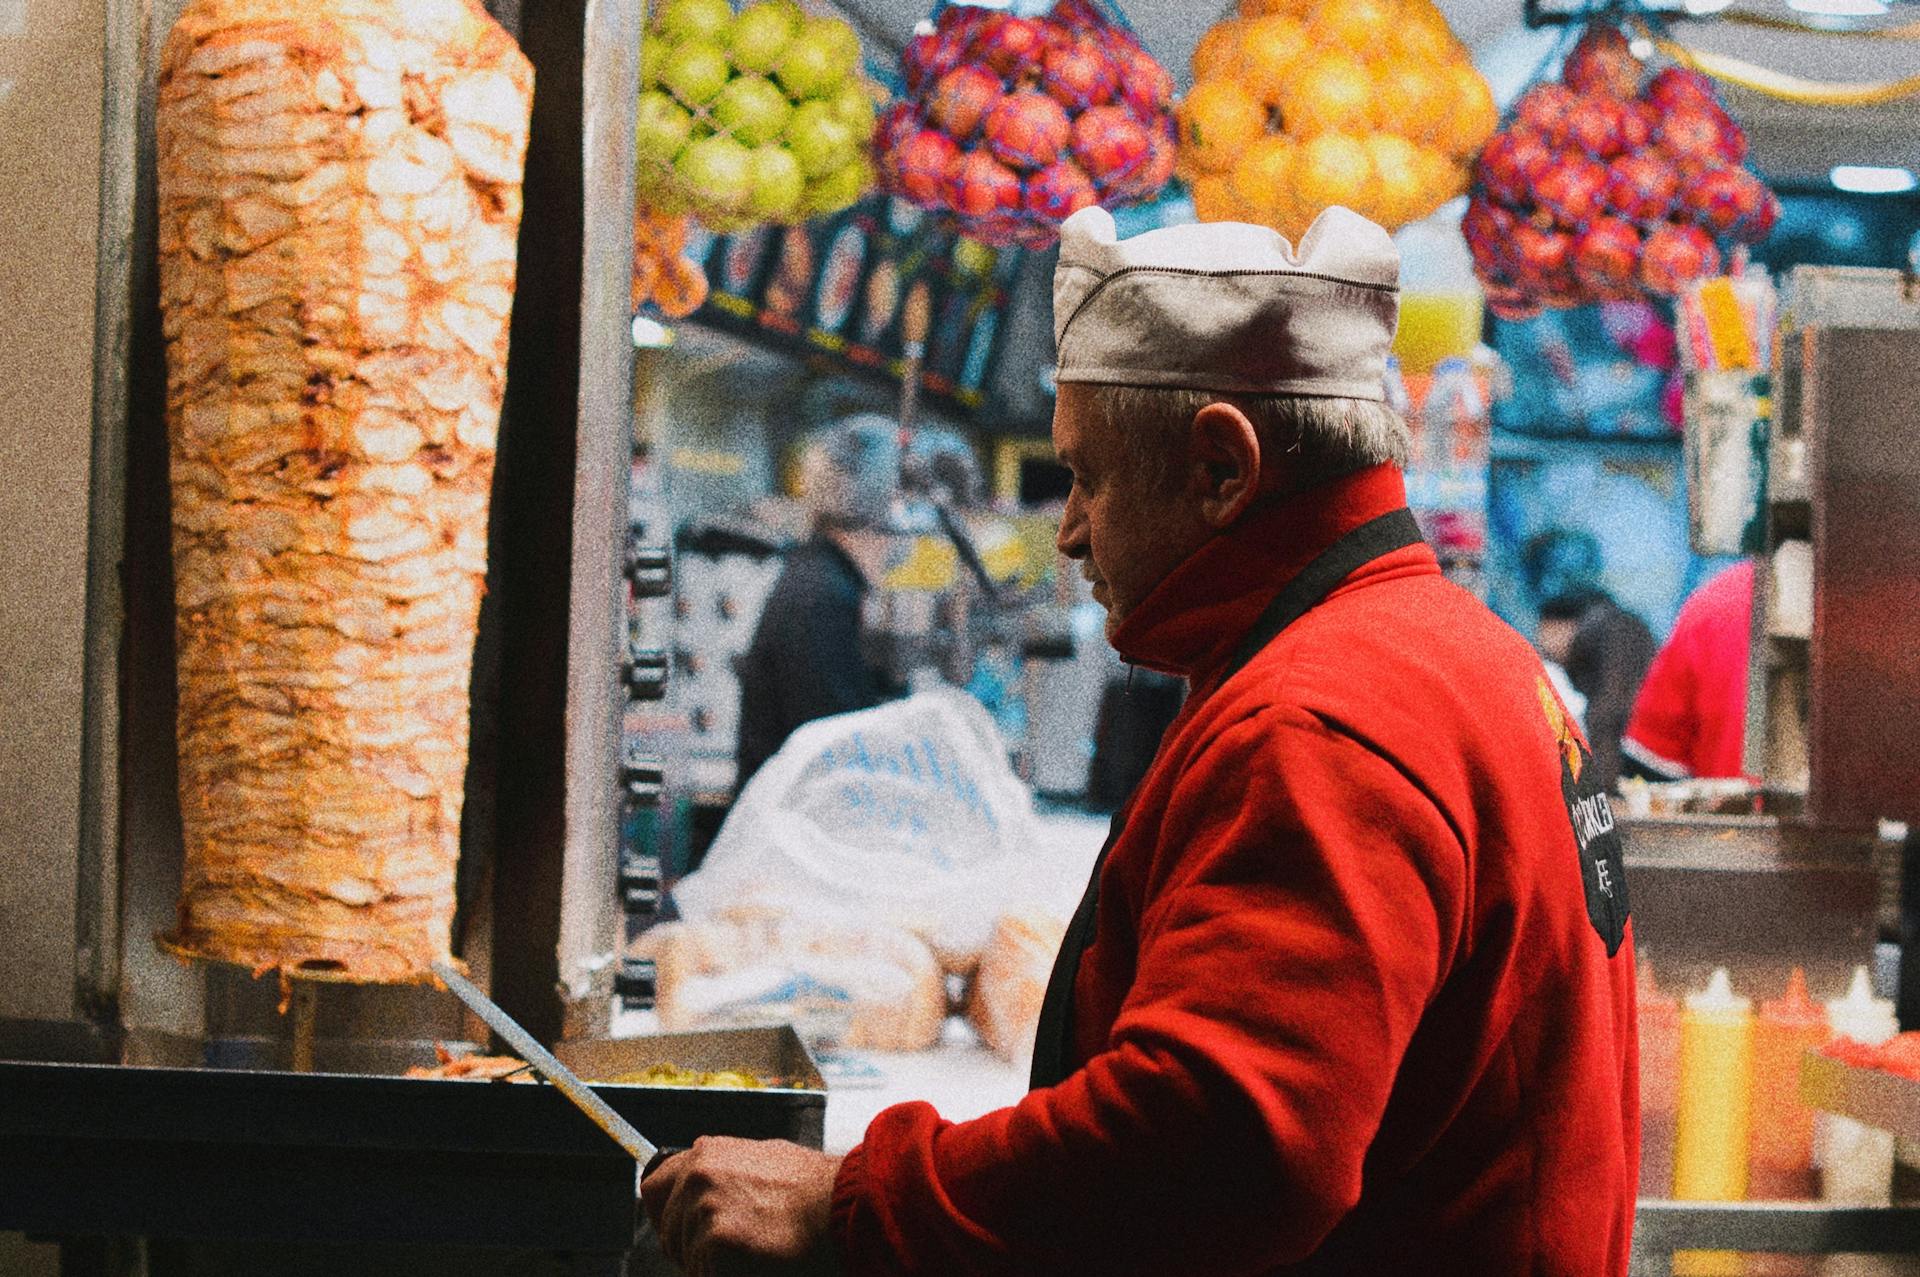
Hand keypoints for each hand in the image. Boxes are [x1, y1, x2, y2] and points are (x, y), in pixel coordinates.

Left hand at [643, 1136, 843, 1276]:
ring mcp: (704, 1207)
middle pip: (668, 1231)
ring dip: (712, 1265)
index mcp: (706, 1154)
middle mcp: (698, 1176)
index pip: (654, 1189)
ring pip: (687, 1258)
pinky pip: (704, 1274)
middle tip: (726, 1254)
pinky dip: (725, 1275)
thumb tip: (706, 1187)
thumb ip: (725, 1170)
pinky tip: (755, 1264)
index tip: (680, 1232)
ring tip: (751, 1255)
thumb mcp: (763, 1157)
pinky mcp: (715, 1240)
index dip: (666, 1216)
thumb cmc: (814, 1187)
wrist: (840, 1204)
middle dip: (691, 1248)